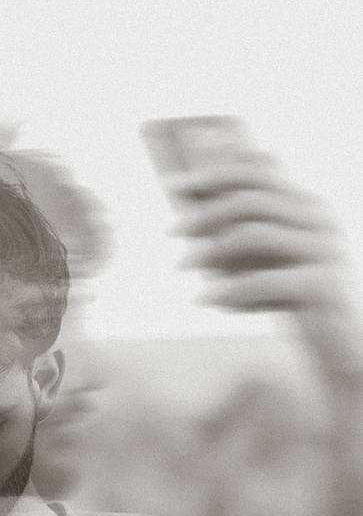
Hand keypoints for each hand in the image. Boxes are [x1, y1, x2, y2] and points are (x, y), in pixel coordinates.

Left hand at [166, 152, 351, 317]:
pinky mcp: (322, 286)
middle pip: (253, 198)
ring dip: (210, 249)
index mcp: (308, 205)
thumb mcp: (271, 261)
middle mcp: (320, 219)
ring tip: (180, 266)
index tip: (174, 186)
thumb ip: (241, 236)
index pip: (261, 170)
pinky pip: (265, 281)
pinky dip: (229, 289)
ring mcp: (325, 250)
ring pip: (256, 234)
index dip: (215, 172)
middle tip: (170, 232)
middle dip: (204, 211)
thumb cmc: (302, 301)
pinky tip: (203, 301)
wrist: (350, 345)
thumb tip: (190, 218)